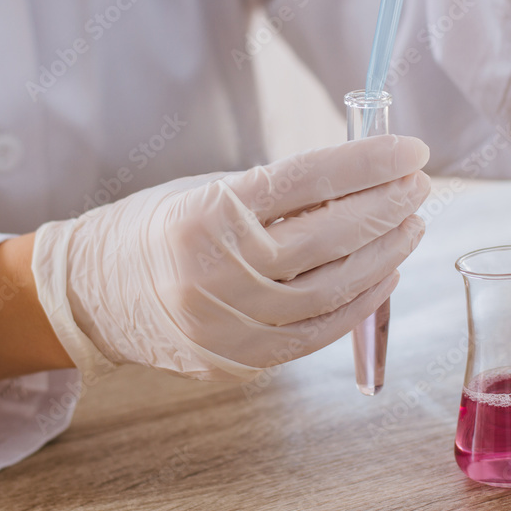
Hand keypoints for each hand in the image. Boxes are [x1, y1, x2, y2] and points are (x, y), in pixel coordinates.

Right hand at [32, 135, 431, 380]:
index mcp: (207, 214)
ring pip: (332, 288)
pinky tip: (386, 273)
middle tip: (417, 185)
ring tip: (410, 225)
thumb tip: (361, 180)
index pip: (307, 181)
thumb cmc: (155, 229)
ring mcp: (230, 323)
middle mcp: (219, 272)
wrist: (93, 296)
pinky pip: (317, 332)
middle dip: (385, 207)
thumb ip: (279, 191)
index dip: (367, 163)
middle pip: (328, 237)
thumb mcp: (209, 190)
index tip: (409, 150)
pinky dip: (360, 302)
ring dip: (384, 254)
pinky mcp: (240, 359)